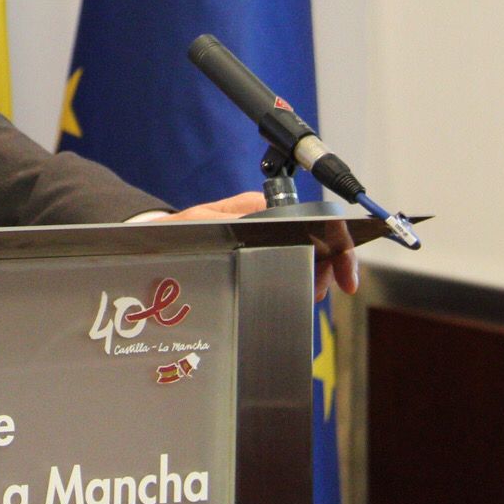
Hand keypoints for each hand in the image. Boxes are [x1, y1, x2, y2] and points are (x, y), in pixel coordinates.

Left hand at [155, 192, 359, 301]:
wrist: (159, 243)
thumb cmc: (178, 229)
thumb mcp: (202, 221)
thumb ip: (233, 216)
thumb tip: (267, 211)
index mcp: (259, 207)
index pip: (313, 220)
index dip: (337, 247)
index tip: (345, 278)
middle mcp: (266, 220)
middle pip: (317, 241)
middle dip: (329, 267)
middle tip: (320, 292)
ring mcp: (265, 237)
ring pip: (307, 256)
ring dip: (316, 276)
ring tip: (311, 295)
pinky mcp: (259, 254)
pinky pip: (290, 265)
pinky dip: (300, 280)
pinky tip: (299, 293)